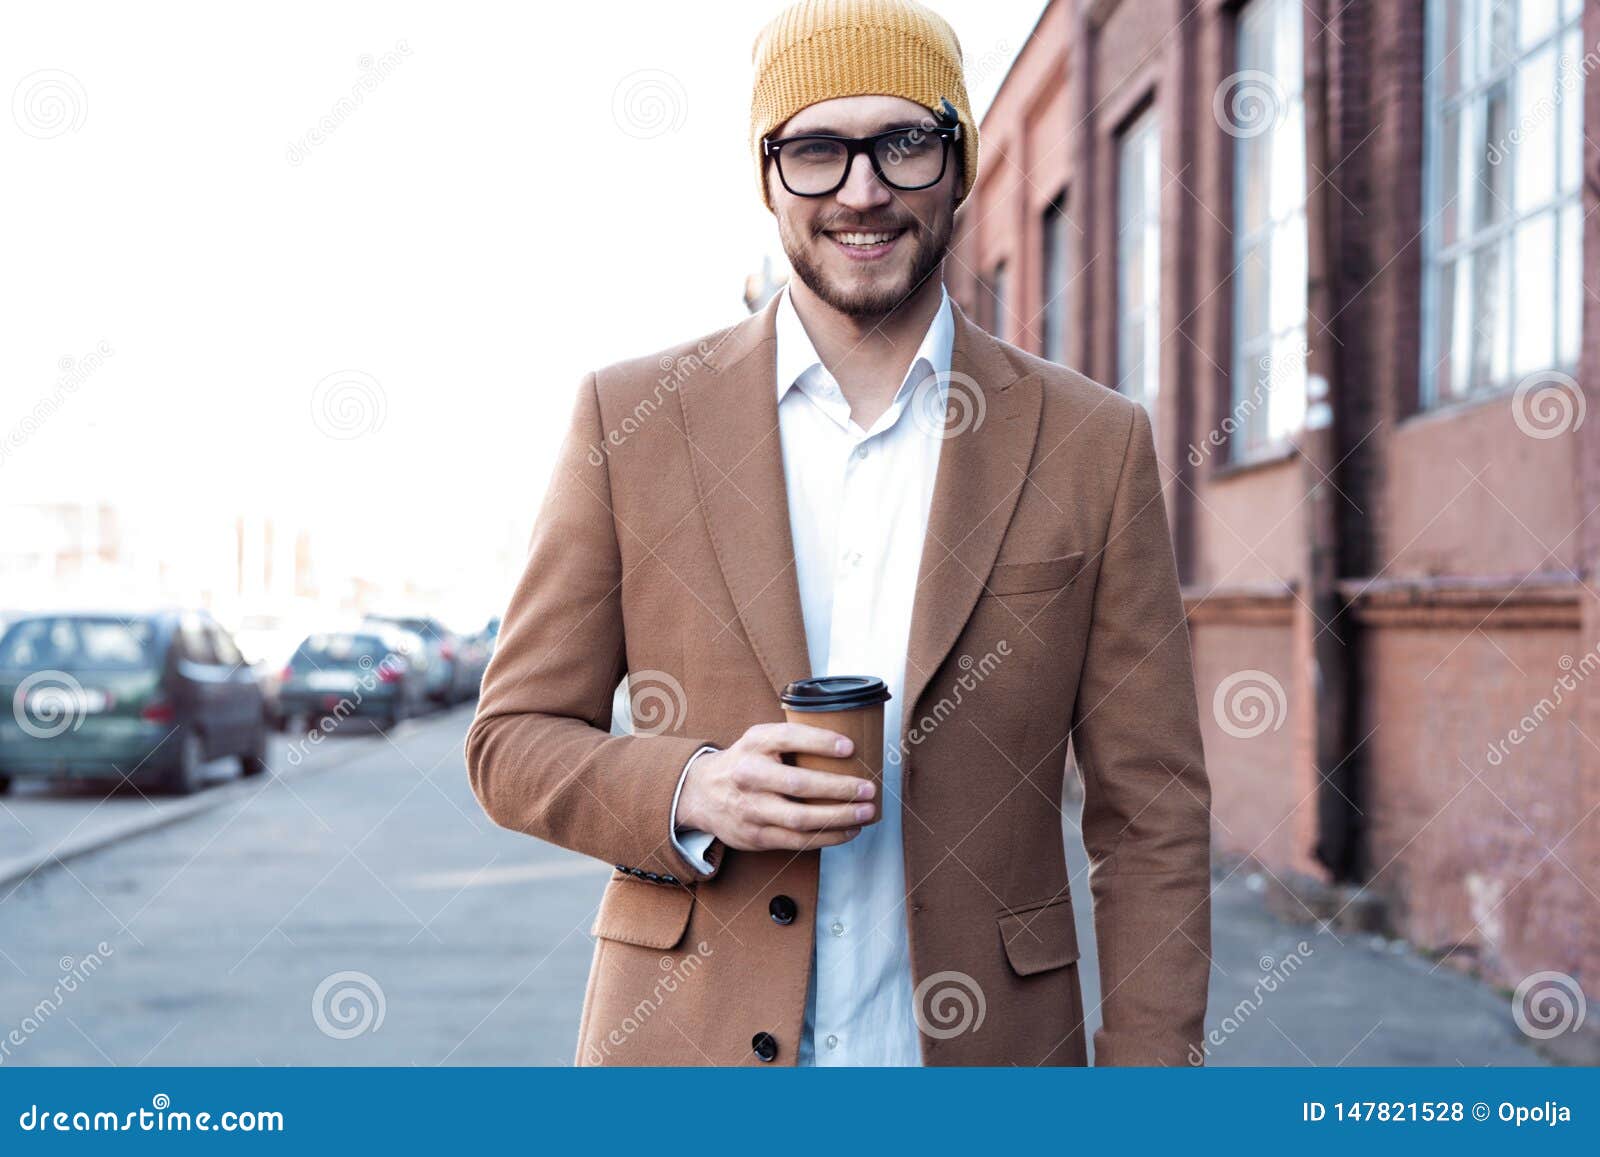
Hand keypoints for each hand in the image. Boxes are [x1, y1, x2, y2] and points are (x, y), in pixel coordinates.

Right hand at [677, 722, 875, 851]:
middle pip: (799, 785)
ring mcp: (751, 809)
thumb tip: (848, 745)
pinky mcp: (756, 835)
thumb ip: (791, 740)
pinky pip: (797, 841)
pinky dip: (827, 837)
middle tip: (868, 789)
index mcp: (754, 744)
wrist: (702, 793)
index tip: (850, 747)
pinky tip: (847, 830)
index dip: (820, 742)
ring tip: (865, 813)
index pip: (787, 738)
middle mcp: (749, 775)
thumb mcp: (759, 739)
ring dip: (839, 817)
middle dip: (839, 788)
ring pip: (801, 819)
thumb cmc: (744, 762)